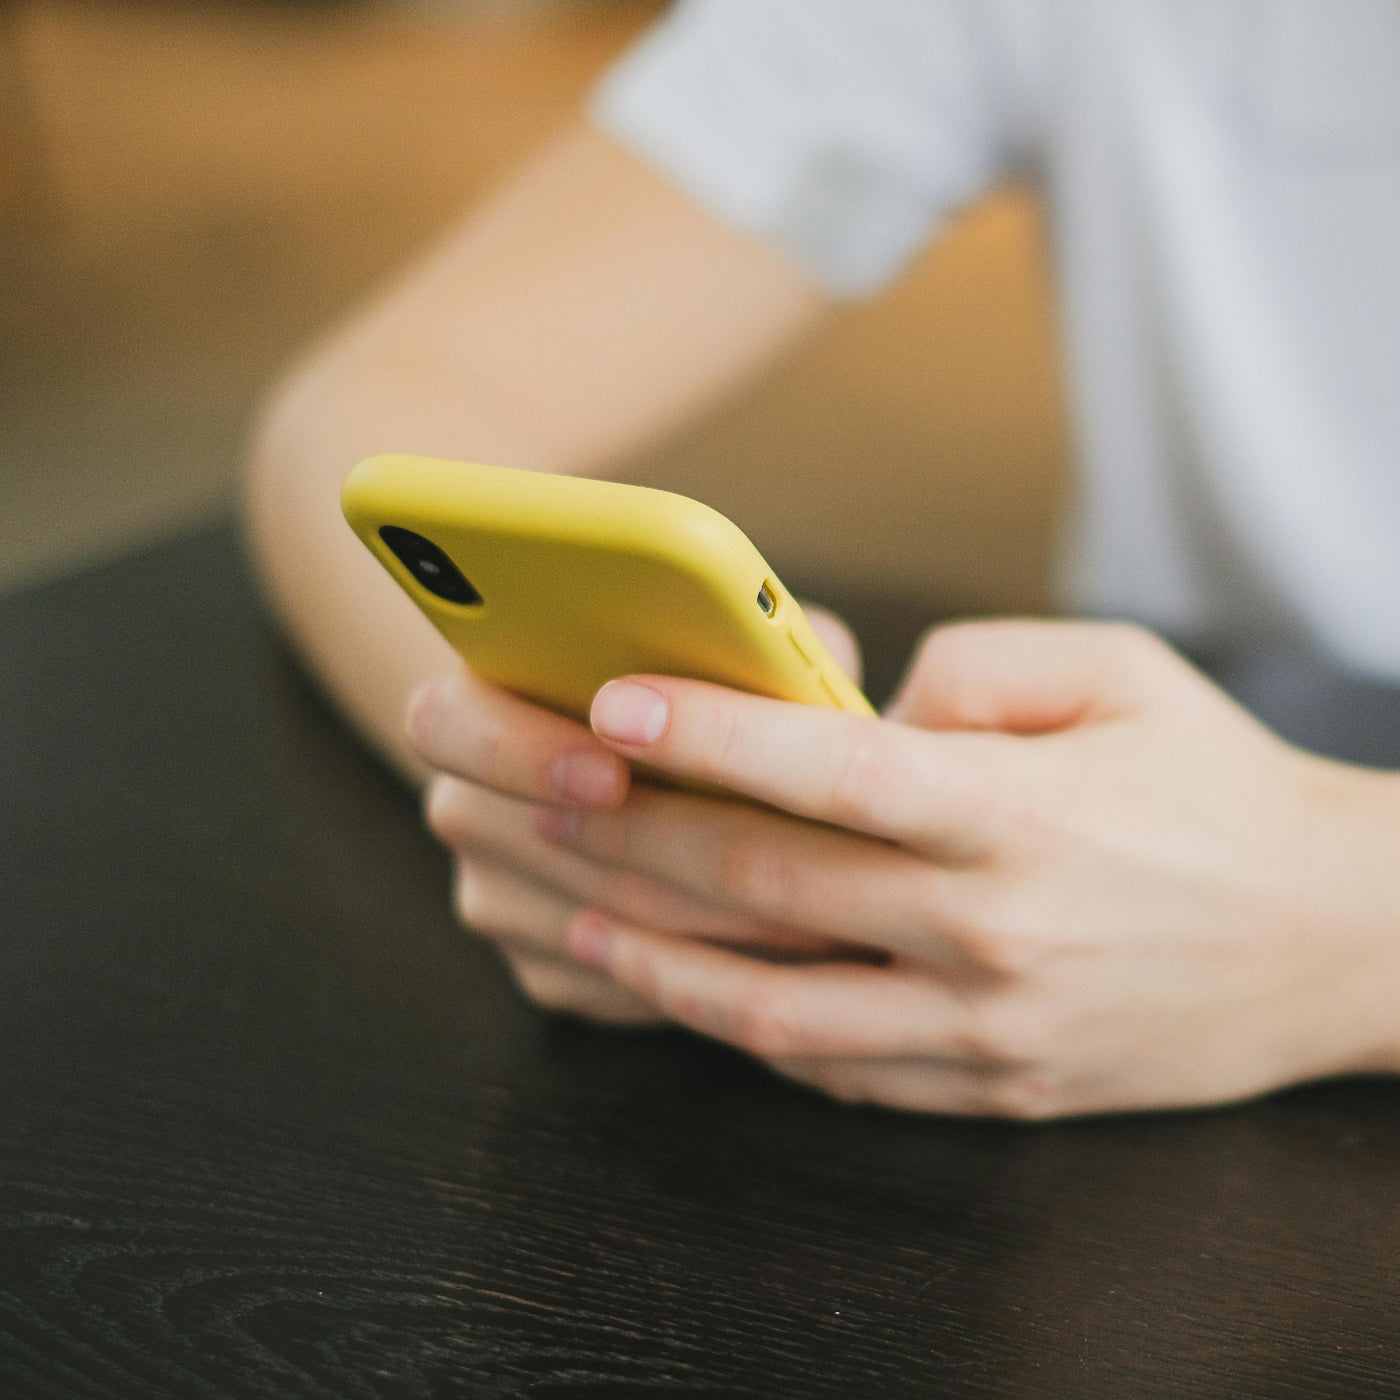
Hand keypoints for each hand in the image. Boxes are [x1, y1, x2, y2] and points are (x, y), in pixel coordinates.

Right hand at [407, 607, 862, 1024]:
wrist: (633, 765)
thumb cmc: (685, 685)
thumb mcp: (716, 644)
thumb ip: (737, 642)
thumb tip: (792, 663)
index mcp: (472, 708)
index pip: (446, 723)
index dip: (522, 750)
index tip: (609, 773)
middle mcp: (468, 809)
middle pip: (541, 846)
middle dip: (676, 856)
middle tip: (788, 863)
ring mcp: (496, 900)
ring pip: (600, 928)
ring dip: (720, 919)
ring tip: (831, 907)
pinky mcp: (542, 974)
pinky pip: (623, 985)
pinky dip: (712, 969)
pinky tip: (793, 946)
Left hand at [542, 621, 1399, 1115]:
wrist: (1338, 939)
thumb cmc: (1218, 784)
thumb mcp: (1119, 673)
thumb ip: (973, 670)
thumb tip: (848, 709)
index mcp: (1021, 812)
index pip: (834, 771)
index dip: (711, 735)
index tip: (612, 702)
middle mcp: (994, 929)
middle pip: (775, 887)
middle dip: (640, 840)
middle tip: (545, 801)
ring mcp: (991, 1028)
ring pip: (784, 1012)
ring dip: (665, 968)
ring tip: (581, 923)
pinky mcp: (998, 1090)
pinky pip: (844, 1073)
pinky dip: (755, 1031)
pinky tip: (696, 989)